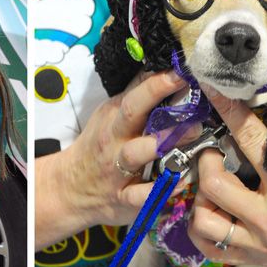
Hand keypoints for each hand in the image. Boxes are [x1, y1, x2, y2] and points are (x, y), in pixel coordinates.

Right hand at [36, 70, 196, 249]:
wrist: (71, 188)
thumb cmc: (100, 147)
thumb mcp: (111, 117)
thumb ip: (136, 96)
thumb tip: (162, 67)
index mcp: (115, 117)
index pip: (135, 92)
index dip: (159, 81)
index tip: (183, 70)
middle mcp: (115, 140)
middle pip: (132, 113)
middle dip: (159, 100)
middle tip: (192, 96)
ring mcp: (118, 169)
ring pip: (137, 153)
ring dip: (164, 143)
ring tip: (195, 135)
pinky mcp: (124, 199)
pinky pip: (142, 196)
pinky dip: (161, 190)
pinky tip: (182, 183)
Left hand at [188, 86, 266, 266]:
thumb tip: (266, 102)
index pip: (249, 138)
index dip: (228, 111)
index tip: (212, 91)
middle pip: (214, 183)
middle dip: (207, 159)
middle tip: (214, 150)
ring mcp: (262, 242)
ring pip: (204, 221)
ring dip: (200, 199)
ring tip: (212, 185)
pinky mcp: (259, 258)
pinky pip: (212, 249)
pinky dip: (201, 229)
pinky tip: (211, 211)